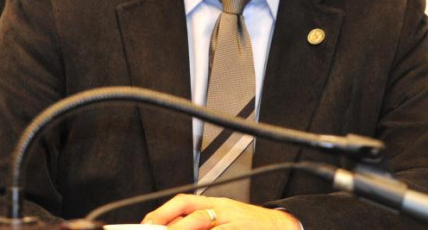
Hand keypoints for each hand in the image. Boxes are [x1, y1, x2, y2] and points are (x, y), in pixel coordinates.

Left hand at [142, 194, 299, 229]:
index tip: (147, 223)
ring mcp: (233, 223)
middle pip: (191, 214)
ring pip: (203, 226)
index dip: (163, 212)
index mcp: (216, 204)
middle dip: (170, 225)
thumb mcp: (224, 216)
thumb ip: (200, 219)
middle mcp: (223, 210)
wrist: (280, 226)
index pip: (184, 202)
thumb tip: (169, 225)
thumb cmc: (249, 224)